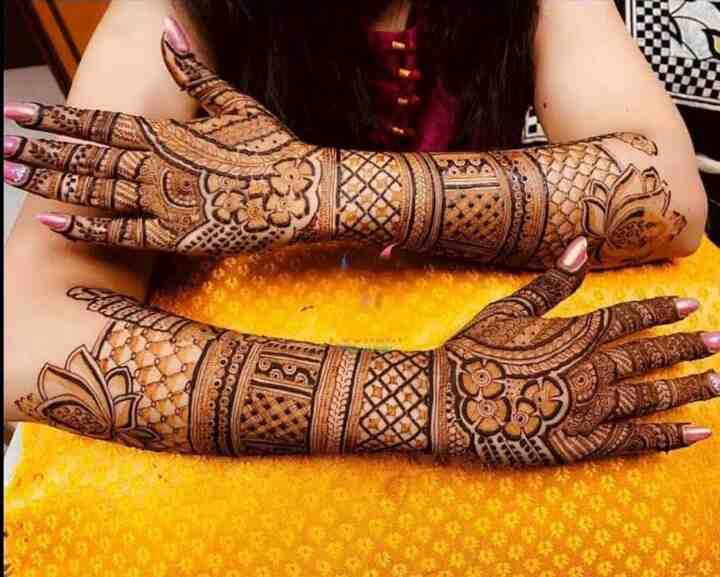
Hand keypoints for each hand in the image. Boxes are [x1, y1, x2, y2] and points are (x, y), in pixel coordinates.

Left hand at [3, 17, 331, 253]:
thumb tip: (168, 33)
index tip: (16, 112)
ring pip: (95, 190)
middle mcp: (158, 165)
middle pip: (85, 157)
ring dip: (50, 181)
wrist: (303, 192)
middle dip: (38, 150)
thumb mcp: (235, 102)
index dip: (53, 118)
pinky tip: (52, 221)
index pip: (97, 122)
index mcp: (167, 132)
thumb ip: (193, 72)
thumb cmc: (272, 147)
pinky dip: (86, 227)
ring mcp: (165, 201)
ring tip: (12, 174)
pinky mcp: (178, 235)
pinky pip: (123, 232)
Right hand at [442, 237, 718, 463]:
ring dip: (687, 389)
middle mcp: (590, 372)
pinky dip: (667, 436)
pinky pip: (633, 441)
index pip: (629, 319)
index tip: (691, 306)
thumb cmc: (474, 352)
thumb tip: (582, 246)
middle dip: (686, 349)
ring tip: (718, 383)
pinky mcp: (579, 444)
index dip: (661, 311)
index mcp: (574, 335)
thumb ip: (551, 282)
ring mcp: (588, 410)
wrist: (448, 401)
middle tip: (718, 344)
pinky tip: (696, 433)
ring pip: (649, 397)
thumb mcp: (508, 309)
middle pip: (648, 357)